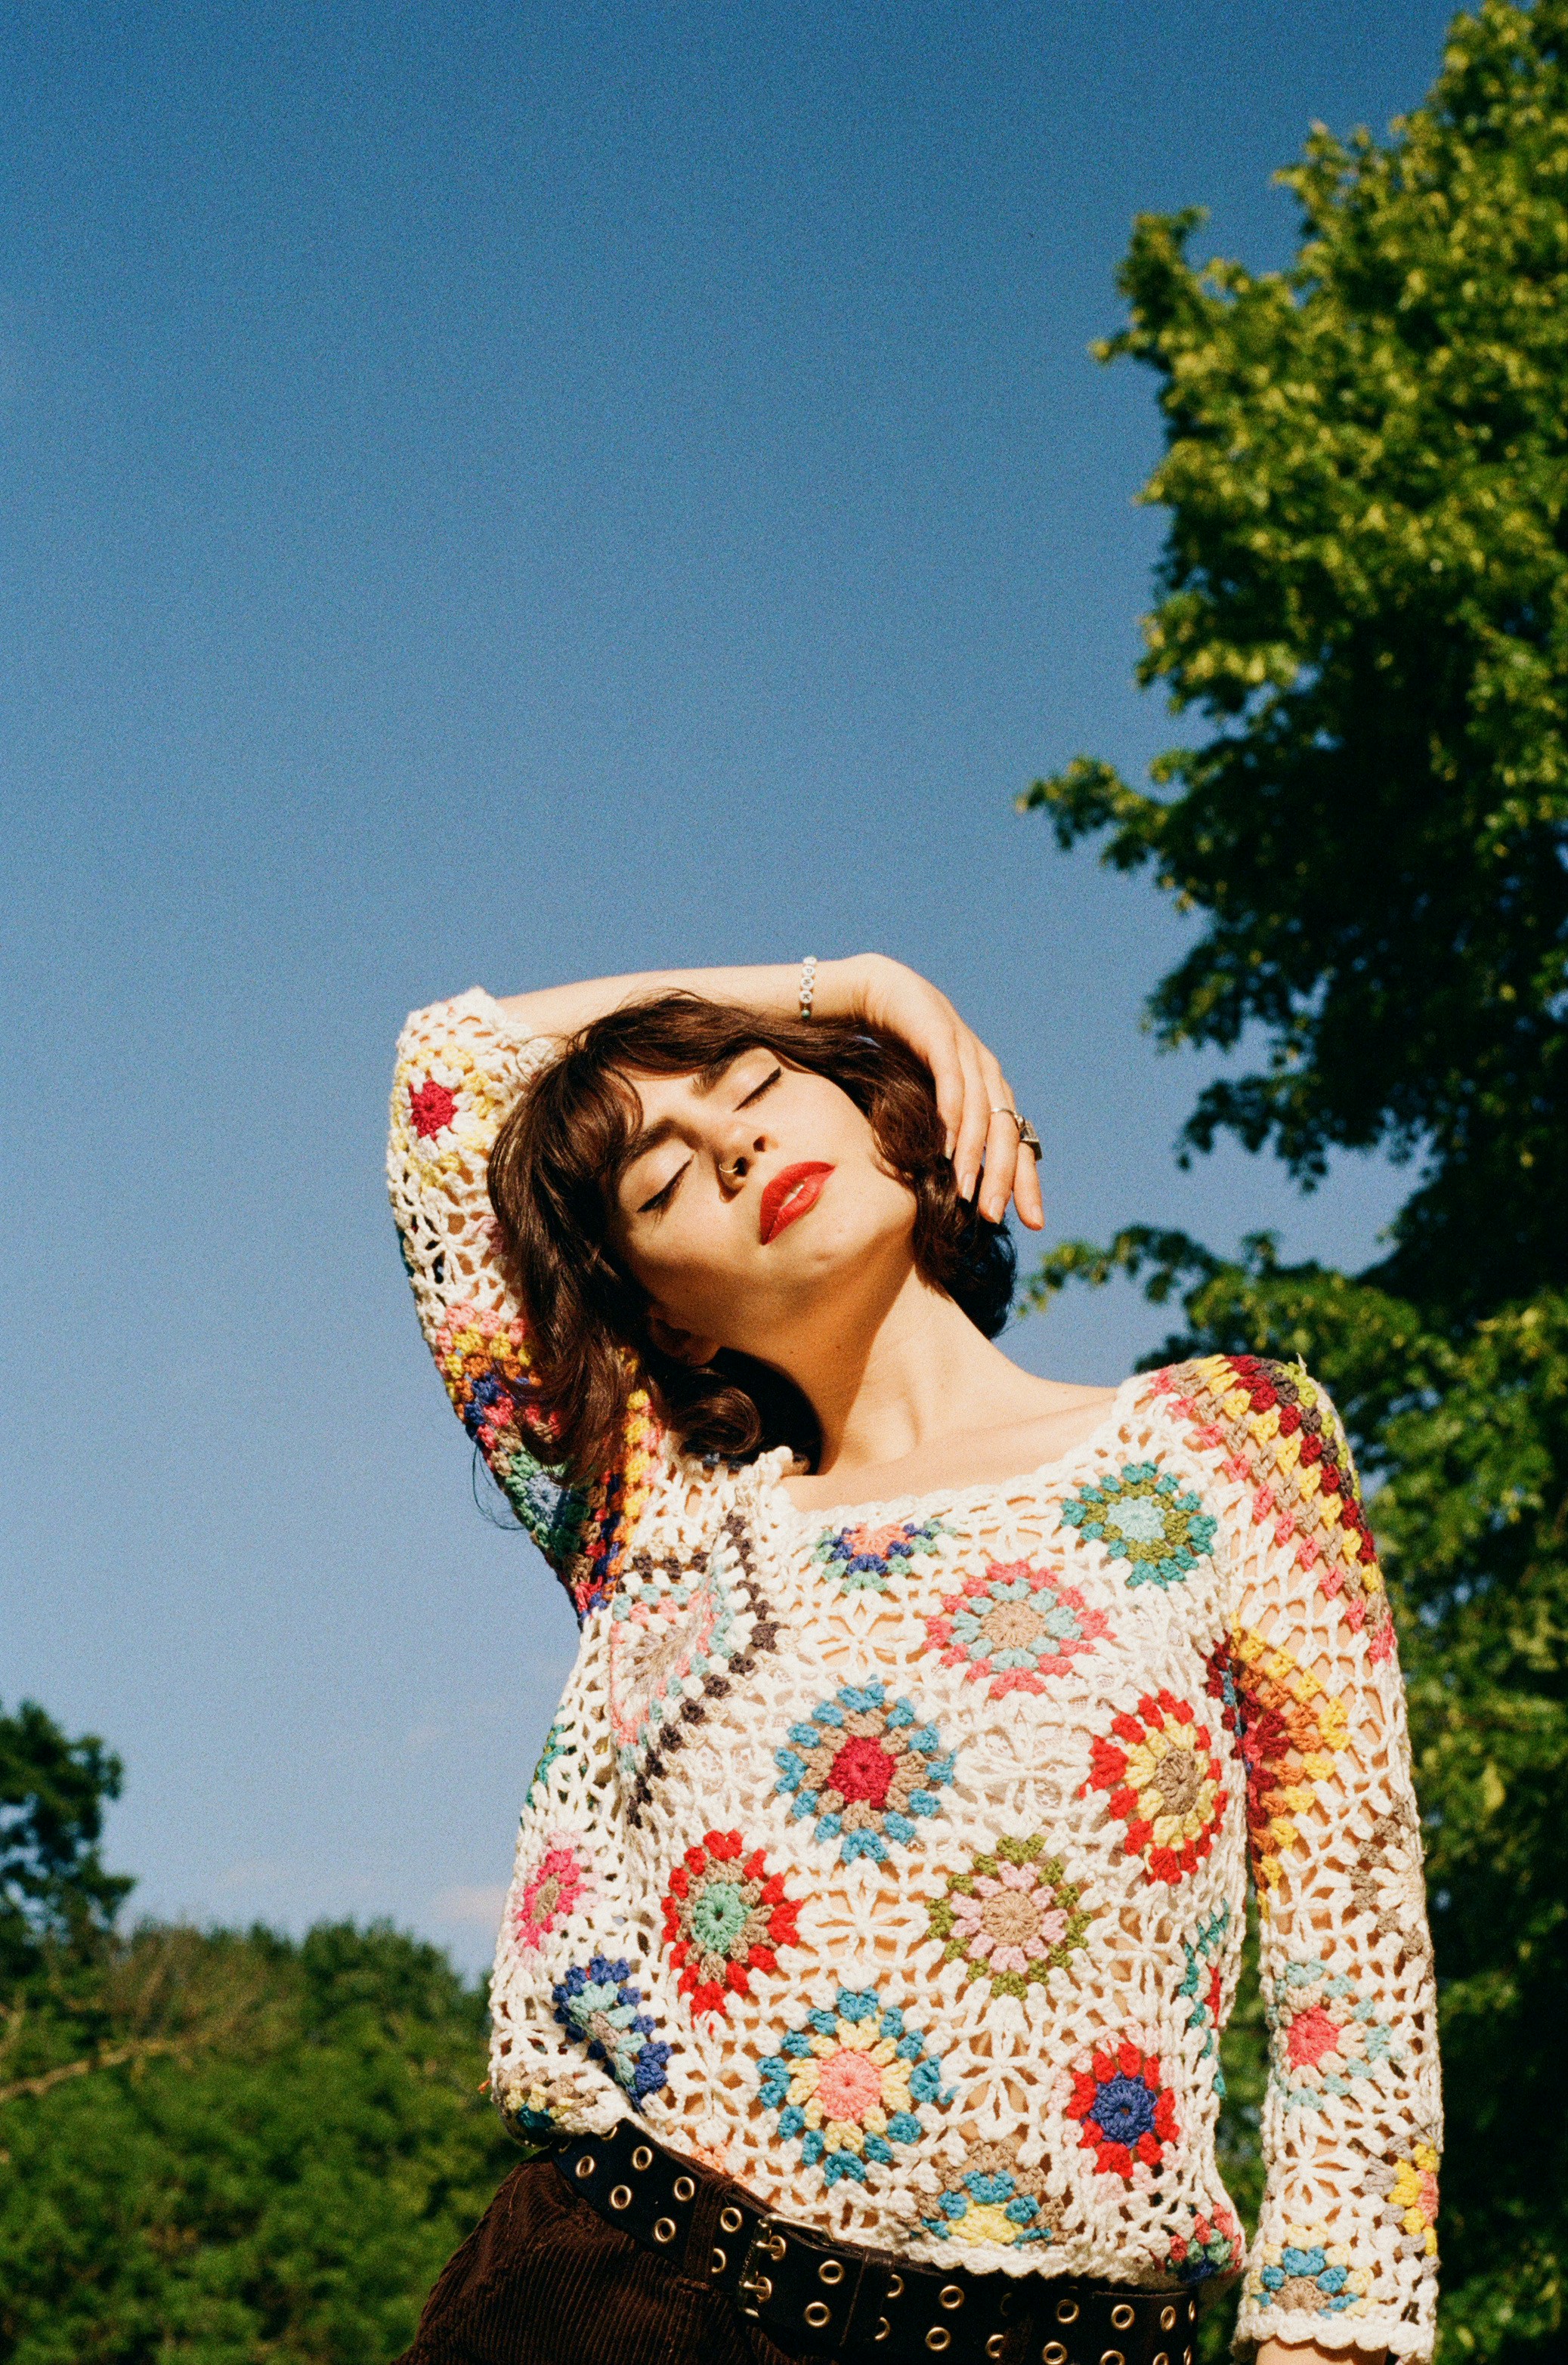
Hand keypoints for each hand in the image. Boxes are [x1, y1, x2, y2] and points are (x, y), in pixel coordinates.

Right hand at [844, 956, 1044, 1229]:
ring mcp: (967, 1053)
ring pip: (981, 1113)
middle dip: (1004, 1178)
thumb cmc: (902, 1052)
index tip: (1035, 1223)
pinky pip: (951, 1081)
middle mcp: (987, 1073)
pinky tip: (948, 1147)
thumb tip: (952, 1185)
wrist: (879, 993)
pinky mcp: (940, 1036)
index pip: (1018, 1143)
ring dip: (976, 1156)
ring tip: (968, 1194)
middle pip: (1007, 1133)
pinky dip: (953, 1115)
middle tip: (994, 1217)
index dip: (1027, 1183)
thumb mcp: (929, 1097)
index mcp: (992, 1091)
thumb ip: (946, 1131)